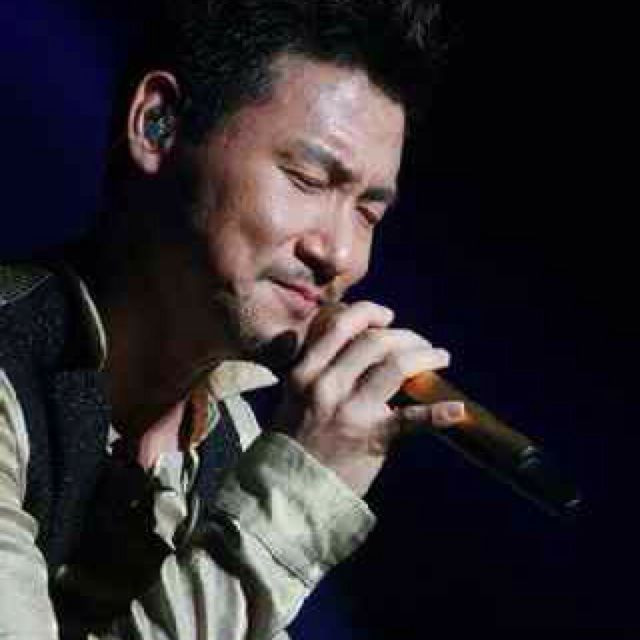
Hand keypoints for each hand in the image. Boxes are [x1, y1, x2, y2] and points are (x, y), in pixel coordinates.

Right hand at [274, 302, 464, 495]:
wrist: (289, 490)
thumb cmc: (294, 440)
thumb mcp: (294, 395)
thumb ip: (318, 368)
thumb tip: (357, 344)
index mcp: (306, 371)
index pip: (340, 326)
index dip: (369, 312)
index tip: (386, 316)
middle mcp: (326, 384)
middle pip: (375, 342)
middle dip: (406, 336)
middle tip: (420, 343)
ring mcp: (350, 410)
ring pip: (396, 366)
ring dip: (425, 357)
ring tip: (440, 358)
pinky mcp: (371, 437)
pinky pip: (411, 419)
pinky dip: (438, 413)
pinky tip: (459, 411)